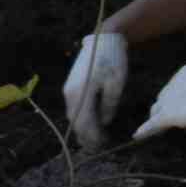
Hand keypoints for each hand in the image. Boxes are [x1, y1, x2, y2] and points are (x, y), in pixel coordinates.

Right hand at [64, 31, 128, 148]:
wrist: (103, 39)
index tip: (103, 145)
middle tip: (98, 147)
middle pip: (76, 121)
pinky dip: (82, 118)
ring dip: (83, 128)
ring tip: (95, 138)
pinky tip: (92, 123)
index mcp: (81, 93)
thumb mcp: (116, 83)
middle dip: (86, 136)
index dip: (93, 136)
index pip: (84, 122)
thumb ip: (109, 105)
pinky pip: (75, 108)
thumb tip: (105, 122)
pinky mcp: (71, 87)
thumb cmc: (113, 60)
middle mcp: (70, 93)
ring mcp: (69, 90)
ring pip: (74, 116)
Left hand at [132, 63, 185, 138]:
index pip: (177, 88)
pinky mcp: (170, 113)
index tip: (183, 105)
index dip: (178, 98)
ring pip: (158, 110)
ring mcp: (170, 98)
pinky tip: (138, 135)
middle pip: (165, 98)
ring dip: (156, 118)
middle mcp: (174, 83)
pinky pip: (154, 122)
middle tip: (163, 117)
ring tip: (152, 127)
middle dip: (165, 107)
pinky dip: (146, 129)